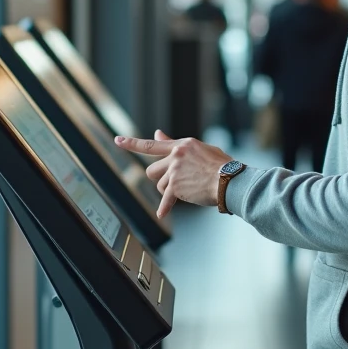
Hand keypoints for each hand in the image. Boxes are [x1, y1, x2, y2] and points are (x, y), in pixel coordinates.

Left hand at [115, 130, 233, 217]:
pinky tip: (161, 214)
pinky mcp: (176, 186)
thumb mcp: (199, 148)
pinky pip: (166, 199)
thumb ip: (176, 143)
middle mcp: (175, 156)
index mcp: (181, 145)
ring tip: (188, 190)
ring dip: (169, 190)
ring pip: (159, 185)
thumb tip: (158, 134)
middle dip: (160, 178)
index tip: (118, 141)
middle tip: (174, 182)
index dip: (132, 143)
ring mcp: (175, 171)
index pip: (152, 144)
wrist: (229, 179)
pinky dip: (165, 207)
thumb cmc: (221, 164)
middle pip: (152, 170)